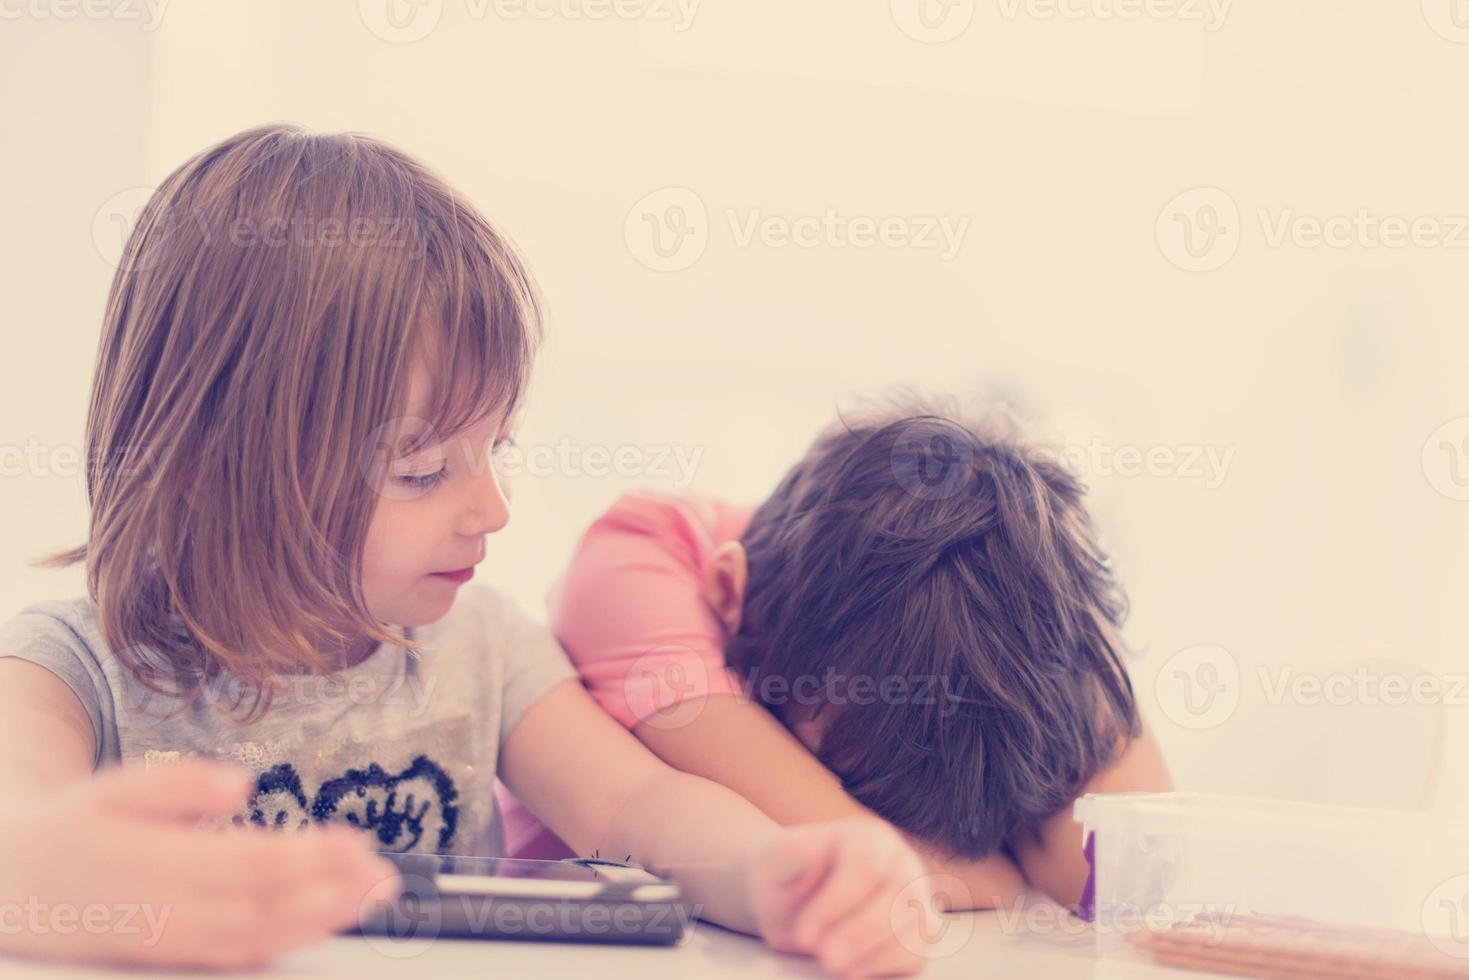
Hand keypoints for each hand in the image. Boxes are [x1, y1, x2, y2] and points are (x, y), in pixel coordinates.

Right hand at [0, 759, 400, 969]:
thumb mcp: (110, 789)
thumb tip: (239, 783)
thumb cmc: (71, 830)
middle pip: (267, 907)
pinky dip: (290, 940)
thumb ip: (175, 786)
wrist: (15, 887)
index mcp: (156, 866)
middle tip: (384, 875)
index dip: (309, 858)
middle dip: (333, 893)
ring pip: (261, 938)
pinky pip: (242, 955)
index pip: (249, 866)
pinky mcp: (177, 955)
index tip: (355, 841)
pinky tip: (329, 921)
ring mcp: (175, 941)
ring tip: (374, 895)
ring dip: (324, 919)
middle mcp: (171, 912)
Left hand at [747, 816, 940, 976]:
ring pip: (915, 925)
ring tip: (834, 967)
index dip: (837, 903)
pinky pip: (917, 951)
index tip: (805, 933)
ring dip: (874, 954)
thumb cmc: (787, 880)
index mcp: (866, 837)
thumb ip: (785, 856)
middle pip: (898, 896)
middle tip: (824, 958)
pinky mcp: (918, 930)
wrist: (795, 899)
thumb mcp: (775, 864)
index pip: (866, 865)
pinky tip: (853, 970)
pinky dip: (887, 966)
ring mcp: (914, 895)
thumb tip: (796, 846)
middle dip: (859, 934)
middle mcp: (899, 861)